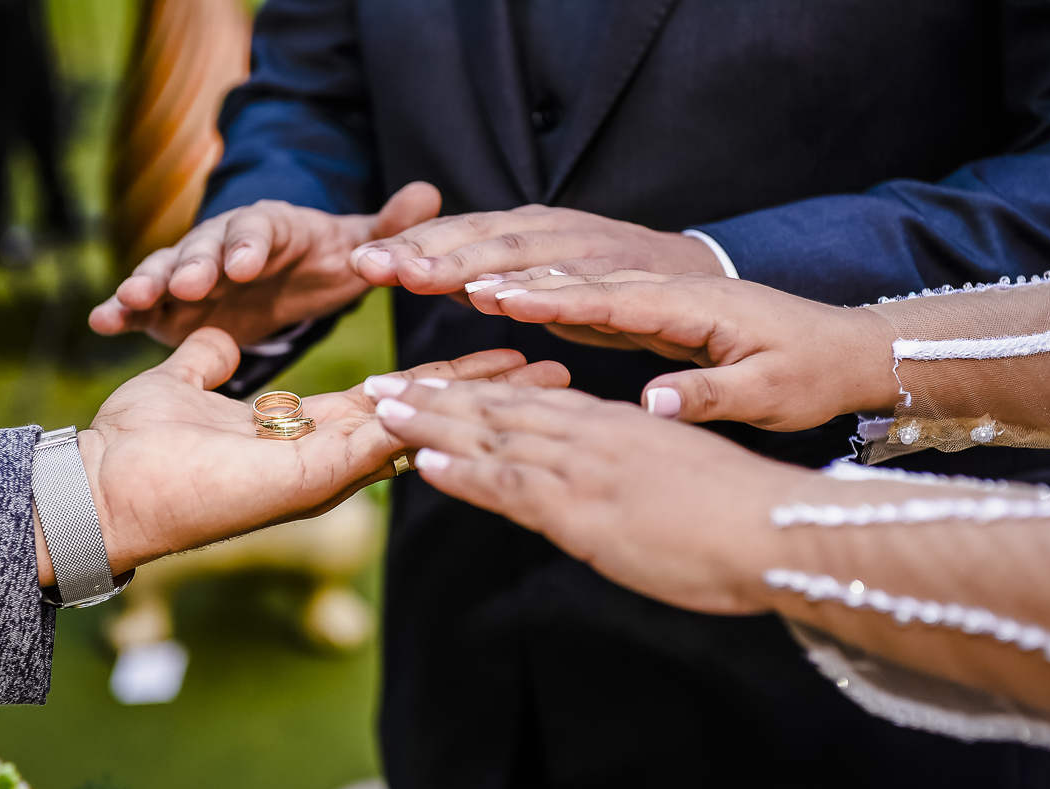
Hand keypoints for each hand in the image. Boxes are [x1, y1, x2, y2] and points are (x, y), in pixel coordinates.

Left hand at [33, 328, 569, 584]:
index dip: (448, 371)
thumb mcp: (183, 383)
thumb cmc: (137, 445)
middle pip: (428, 412)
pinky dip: (437, 412)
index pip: (397, 395)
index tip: (496, 348)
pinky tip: (491, 388)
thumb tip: (219, 338)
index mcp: (311, 429)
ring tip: (544, 376)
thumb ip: (211, 360)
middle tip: (553, 365)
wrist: (101, 484)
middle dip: (492, 389)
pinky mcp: (315, 475)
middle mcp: (333, 453)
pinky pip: (386, 439)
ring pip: (424, 427)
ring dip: (485, 401)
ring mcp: (331, 468)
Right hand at [89, 182, 442, 345]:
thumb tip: (430, 192)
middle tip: (186, 284)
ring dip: (147, 284)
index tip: (244, 262)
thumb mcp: (356, 245)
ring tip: (128, 300)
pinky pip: (144, 307)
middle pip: (205, 249)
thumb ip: (388, 227)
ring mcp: (192, 274)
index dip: (249, 244)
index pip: (258, 230)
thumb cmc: (322, 261)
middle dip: (193, 265)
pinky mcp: (171, 305)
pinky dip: (120, 312)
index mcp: (270, 229)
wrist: (284, 279)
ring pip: (165, 274)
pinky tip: (101, 324)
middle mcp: (224, 244)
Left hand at [347, 204, 720, 297]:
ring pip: (518, 253)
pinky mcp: (619, 272)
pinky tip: (502, 299)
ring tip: (419, 277)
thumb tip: (425, 276)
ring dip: (466, 264)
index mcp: (523, 231)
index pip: (456, 235)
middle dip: (421, 250)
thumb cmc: (603, 282)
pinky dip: (537, 290)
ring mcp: (584, 247)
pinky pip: (574, 283)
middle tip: (370, 265)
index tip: (356, 263)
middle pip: (476, 237)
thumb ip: (486, 277)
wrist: (693, 277)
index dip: (407, 246)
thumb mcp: (536, 280)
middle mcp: (548, 229)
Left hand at [366, 379, 802, 614]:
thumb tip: (606, 479)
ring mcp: (583, 466)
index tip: (434, 385)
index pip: (531, 401)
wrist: (775, 528)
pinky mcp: (583, 506)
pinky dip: (467, 471)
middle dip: (435, 397)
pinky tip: (427, 462)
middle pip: (499, 408)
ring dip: (433, 423)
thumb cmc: (739, 512)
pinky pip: (512, 484)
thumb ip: (631, 468)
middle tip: (382, 384)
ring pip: (493, 435)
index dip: (475, 392)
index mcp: (614, 425)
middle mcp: (590, 434)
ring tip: (383, 409)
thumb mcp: (676, 475)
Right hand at [464, 270, 900, 429]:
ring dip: (495, 264)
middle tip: (426, 265)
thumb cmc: (807, 371)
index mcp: (689, 303)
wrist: (840, 344)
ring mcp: (647, 285)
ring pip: (558, 266)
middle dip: (494, 265)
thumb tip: (653, 400)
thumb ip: (712, 393)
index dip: (546, 296)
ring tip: (433, 267)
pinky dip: (522, 281)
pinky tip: (481, 286)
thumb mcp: (771, 392)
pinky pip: (570, 283)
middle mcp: (659, 282)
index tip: (488, 292)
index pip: (606, 294)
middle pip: (564, 266)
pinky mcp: (641, 298)